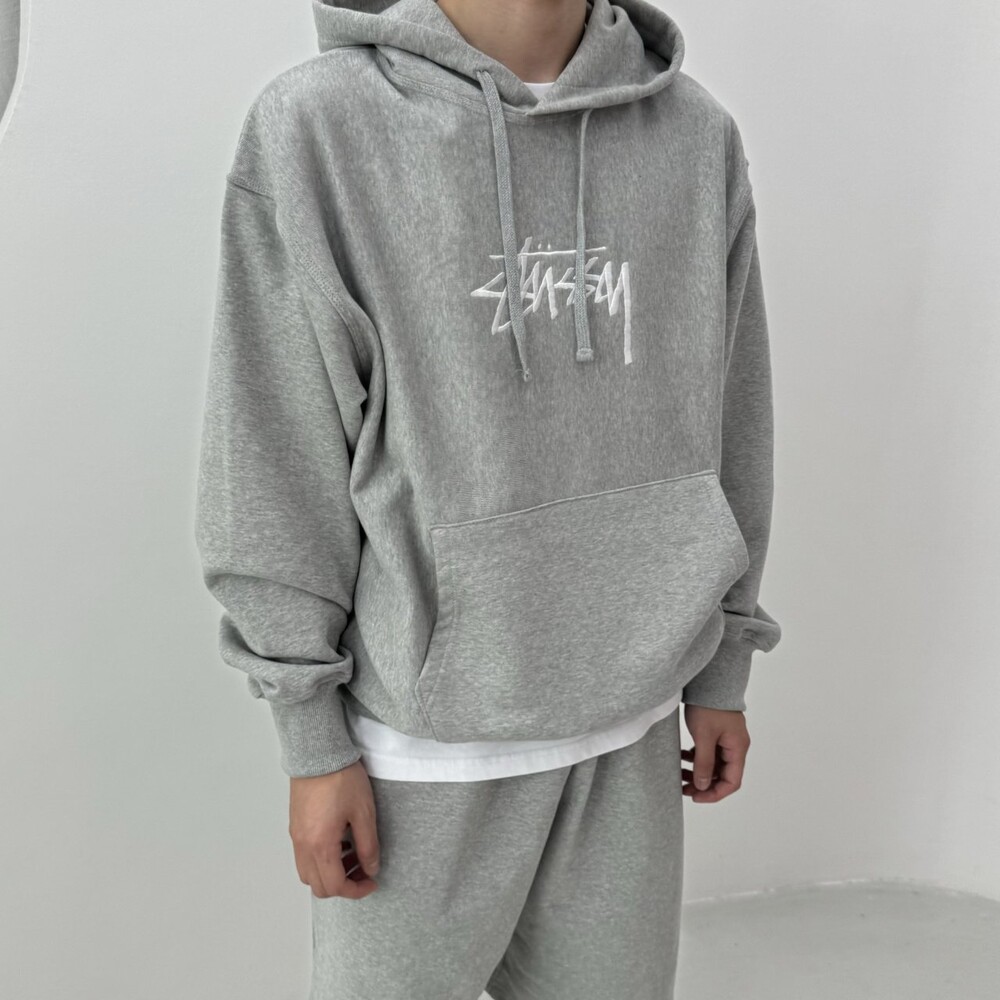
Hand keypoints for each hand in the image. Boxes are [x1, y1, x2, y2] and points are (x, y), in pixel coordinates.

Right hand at [289, 760, 380, 898]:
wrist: (318, 752)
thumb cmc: (341, 778)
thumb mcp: (364, 813)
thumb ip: (368, 845)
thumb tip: (371, 868)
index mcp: (320, 845)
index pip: (335, 886)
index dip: (356, 890)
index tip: (372, 881)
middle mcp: (303, 845)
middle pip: (318, 886)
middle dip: (343, 885)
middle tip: (363, 870)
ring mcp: (296, 836)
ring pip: (308, 873)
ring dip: (330, 873)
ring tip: (353, 855)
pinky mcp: (295, 825)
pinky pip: (304, 856)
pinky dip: (321, 860)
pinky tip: (340, 842)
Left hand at [680, 704, 749, 802]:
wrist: (708, 681)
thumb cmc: (708, 706)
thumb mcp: (704, 736)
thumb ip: (704, 763)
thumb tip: (702, 786)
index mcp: (737, 748)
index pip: (732, 782)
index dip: (714, 794)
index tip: (695, 796)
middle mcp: (735, 746)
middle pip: (722, 775)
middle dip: (704, 784)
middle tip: (683, 787)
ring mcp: (726, 739)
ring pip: (714, 764)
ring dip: (698, 771)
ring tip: (680, 774)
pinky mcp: (717, 733)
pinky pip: (708, 753)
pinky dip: (696, 758)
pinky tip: (682, 756)